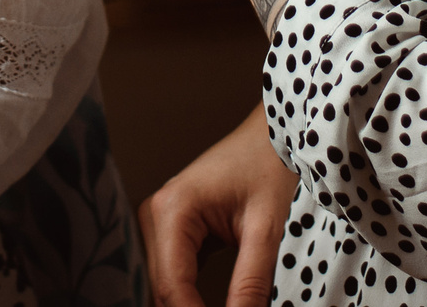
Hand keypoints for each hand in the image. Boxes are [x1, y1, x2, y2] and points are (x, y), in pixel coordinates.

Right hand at [141, 105, 294, 306]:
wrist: (271, 136)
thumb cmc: (270, 167)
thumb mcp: (266, 229)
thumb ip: (251, 283)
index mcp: (173, 209)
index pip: (173, 287)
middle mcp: (154, 214)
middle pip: (162, 288)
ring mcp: (158, 221)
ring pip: (164, 284)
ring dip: (187, 306)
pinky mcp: (171, 228)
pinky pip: (173, 273)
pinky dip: (188, 295)